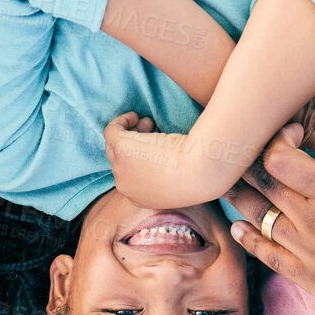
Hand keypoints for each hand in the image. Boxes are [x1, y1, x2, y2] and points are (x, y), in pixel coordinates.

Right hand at [104, 112, 230, 208]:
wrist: (203, 170)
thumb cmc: (202, 173)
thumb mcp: (181, 179)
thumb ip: (167, 174)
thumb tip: (160, 153)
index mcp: (141, 199)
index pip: (131, 176)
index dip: (140, 157)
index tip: (156, 145)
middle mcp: (126, 188)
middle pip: (120, 160)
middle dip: (135, 142)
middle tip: (153, 128)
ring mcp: (120, 170)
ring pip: (115, 145)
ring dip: (130, 131)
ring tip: (150, 122)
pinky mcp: (121, 150)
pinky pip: (112, 131)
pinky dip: (122, 121)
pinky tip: (136, 116)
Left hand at [230, 124, 314, 314]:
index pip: (279, 159)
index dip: (278, 139)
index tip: (291, 134)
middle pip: (262, 185)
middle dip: (253, 162)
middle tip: (252, 152)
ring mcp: (312, 258)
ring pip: (258, 219)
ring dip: (246, 198)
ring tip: (236, 183)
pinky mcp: (314, 284)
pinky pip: (268, 257)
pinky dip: (250, 238)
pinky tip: (239, 225)